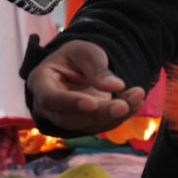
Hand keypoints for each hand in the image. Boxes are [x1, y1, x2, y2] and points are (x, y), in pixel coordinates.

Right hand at [27, 41, 145, 134]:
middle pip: (70, 118)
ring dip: (114, 115)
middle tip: (124, 104)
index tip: (92, 103)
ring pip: (87, 125)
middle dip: (100, 112)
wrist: (79, 66)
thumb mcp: (85, 52)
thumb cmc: (76, 55)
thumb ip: (97, 68)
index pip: (50, 98)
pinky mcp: (83, 125)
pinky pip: (101, 125)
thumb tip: (114, 87)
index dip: (70, 103)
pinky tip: (136, 101)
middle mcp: (48, 106)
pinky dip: (120, 116)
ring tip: (137, 96)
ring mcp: (65, 118)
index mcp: (40, 82)